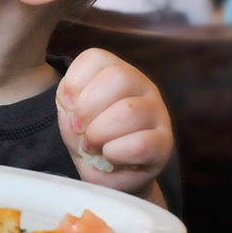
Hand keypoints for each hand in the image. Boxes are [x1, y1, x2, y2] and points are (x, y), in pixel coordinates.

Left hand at [56, 48, 172, 199]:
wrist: (109, 174)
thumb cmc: (91, 139)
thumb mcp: (71, 120)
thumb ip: (67, 107)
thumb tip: (72, 105)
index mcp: (115, 71)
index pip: (95, 58)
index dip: (74, 83)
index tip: (67, 106)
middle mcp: (141, 85)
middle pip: (118, 77)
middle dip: (88, 107)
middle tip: (79, 128)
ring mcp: (157, 112)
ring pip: (130, 110)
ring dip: (100, 132)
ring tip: (91, 145)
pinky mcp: (164, 142)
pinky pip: (142, 143)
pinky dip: (116, 153)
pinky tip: (110, 156)